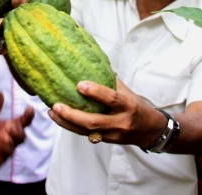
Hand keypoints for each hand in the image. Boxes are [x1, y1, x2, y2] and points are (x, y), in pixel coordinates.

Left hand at [0, 92, 33, 173]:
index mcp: (10, 129)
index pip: (22, 123)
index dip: (27, 117)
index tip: (30, 109)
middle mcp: (10, 142)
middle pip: (20, 138)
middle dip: (16, 133)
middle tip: (9, 127)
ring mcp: (2, 154)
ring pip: (8, 150)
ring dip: (1, 143)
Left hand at [47, 78, 162, 147]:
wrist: (149, 131)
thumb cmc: (136, 106)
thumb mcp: (127, 91)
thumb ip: (110, 80)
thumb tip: (90, 60)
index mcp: (128, 106)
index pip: (112, 99)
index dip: (96, 92)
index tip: (79, 84)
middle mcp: (121, 122)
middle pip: (94, 122)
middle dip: (73, 115)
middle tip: (56, 105)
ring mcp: (113, 134)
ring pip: (87, 131)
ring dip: (67, 122)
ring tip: (52, 111)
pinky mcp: (106, 141)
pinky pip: (85, 134)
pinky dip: (70, 126)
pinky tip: (58, 118)